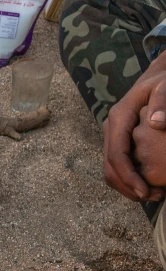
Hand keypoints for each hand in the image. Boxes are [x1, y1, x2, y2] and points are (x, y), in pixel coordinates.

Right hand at [103, 52, 165, 201]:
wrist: (160, 73)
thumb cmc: (165, 80)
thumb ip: (163, 102)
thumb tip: (157, 124)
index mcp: (119, 118)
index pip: (116, 155)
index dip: (129, 177)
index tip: (146, 192)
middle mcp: (112, 128)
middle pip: (109, 166)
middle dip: (128, 186)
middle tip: (154, 198)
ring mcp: (114, 134)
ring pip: (111, 168)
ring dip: (128, 185)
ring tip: (153, 194)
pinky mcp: (120, 139)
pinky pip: (119, 164)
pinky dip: (130, 178)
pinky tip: (149, 183)